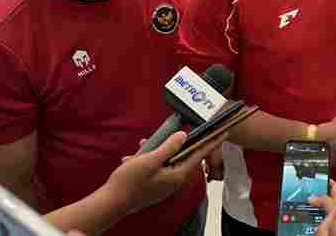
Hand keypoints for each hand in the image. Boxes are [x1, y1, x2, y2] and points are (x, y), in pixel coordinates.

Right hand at [104, 130, 225, 215]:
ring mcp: (165, 183)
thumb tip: (184, 135)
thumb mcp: (150, 160)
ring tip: (144, 145)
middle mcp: (174, 180)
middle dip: (178, 142)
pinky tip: (136, 156)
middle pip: (184, 155)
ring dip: (159, 149)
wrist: (110, 203)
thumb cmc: (129, 182)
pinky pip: (158, 166)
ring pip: (167, 159)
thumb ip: (169, 147)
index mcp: (178, 174)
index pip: (200, 154)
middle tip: (178, 130)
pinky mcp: (155, 184)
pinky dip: (150, 158)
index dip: (213, 141)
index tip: (225, 131)